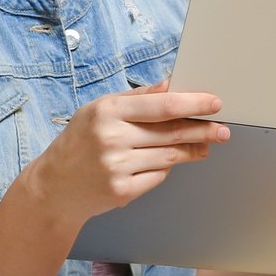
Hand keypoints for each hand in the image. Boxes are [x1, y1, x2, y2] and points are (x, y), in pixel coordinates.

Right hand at [26, 79, 227, 232]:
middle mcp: (112, 138)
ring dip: (193, 150)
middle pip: (172, 133)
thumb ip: (136, 98)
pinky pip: (158, 176)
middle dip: (203, 130)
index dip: (194, 103)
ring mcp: (117, 167)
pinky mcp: (122, 191)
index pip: (163, 105)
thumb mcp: (99, 110)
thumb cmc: (78, 143)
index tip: (214, 103)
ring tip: (205, 146)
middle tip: (222, 130)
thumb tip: (170, 85)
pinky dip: (165, 169)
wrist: (53, 187)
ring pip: (170, 157)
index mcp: (107, 111)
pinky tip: (165, 164)